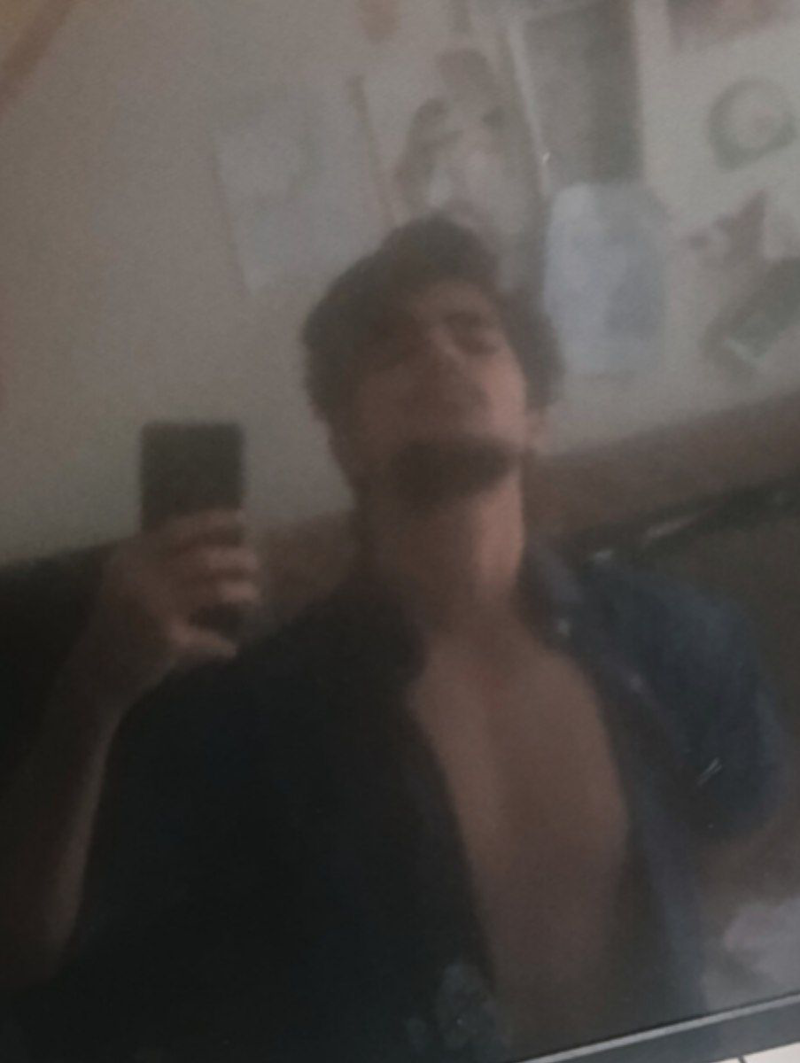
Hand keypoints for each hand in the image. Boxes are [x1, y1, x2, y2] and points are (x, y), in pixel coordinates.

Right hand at [62, 511, 261, 717]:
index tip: (243, 519)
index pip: (179, 530)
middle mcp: (140, 577)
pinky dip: (221, 645)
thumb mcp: (128, 580)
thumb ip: (159, 558)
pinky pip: (206, 637)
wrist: (97, 670)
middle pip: (202, 559)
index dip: (214, 522)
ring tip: (253, 595)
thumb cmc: (119, 620)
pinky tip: (230, 649)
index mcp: (132, 557)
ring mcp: (153, 607)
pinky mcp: (166, 638)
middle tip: (255, 562)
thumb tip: (210, 539)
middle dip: (235, 558)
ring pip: (212, 590)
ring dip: (239, 591)